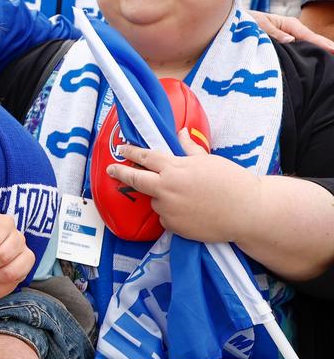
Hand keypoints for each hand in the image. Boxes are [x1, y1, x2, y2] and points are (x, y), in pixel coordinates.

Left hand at [106, 130, 256, 242]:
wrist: (248, 212)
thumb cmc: (232, 182)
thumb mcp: (209, 160)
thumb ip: (189, 149)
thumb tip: (181, 132)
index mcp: (174, 168)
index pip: (145, 157)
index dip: (131, 152)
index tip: (121, 149)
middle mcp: (166, 188)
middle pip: (135, 179)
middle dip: (120, 172)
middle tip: (111, 169)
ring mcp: (168, 208)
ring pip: (155, 200)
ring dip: (162, 197)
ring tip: (189, 198)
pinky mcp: (173, 226)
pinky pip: (166, 217)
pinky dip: (172, 213)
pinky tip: (192, 212)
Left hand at [251, 10, 333, 53]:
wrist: (236, 22)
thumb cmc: (246, 22)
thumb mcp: (258, 25)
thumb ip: (273, 33)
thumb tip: (291, 40)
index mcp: (289, 24)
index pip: (309, 36)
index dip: (322, 44)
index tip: (333, 50)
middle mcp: (293, 30)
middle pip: (313, 40)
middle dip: (327, 47)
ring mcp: (291, 37)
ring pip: (308, 46)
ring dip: (320, 51)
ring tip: (332, 59)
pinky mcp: (286, 44)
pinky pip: (301, 49)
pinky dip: (310, 53)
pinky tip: (318, 60)